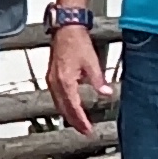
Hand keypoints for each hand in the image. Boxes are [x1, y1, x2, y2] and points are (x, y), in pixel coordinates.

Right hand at [48, 24, 109, 138]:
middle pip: (63, 109)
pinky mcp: (51, 75)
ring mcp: (52, 79)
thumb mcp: (92, 63)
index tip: (88, 129)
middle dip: (74, 121)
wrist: (66, 28)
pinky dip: (63, 104)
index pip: (73, 107)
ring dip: (67, 114)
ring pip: (58, 103)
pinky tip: (69, 105)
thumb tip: (106, 93)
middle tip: (84, 130)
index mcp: (65, 82)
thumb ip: (98, 80)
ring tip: (77, 122)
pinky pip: (56, 96)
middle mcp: (55, 83)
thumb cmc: (76, 42)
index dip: (81, 120)